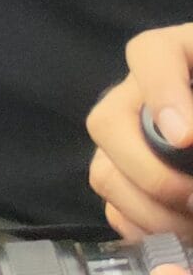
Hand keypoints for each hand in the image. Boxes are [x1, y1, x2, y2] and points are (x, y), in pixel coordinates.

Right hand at [87, 24, 192, 253]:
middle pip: (108, 121)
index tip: (185, 137)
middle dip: (150, 171)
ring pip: (103, 171)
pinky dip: (143, 229)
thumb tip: (186, 138)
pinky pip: (112, 206)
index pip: (152, 55)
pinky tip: (178, 233)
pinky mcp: (127, 177)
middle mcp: (139, 95)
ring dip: (150, 210)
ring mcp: (127, 138)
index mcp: (179, 57)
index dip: (162, 93)